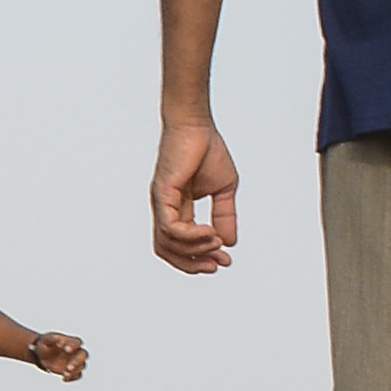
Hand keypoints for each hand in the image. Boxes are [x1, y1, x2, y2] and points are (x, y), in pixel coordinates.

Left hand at [27, 331, 90, 382]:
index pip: (77, 342)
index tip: (66, 349)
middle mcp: (77, 351)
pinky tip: (64, 379)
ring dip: (75, 370)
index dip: (73, 346)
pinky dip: (73, 378)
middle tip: (69, 367)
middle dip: (77, 361)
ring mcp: (76, 362)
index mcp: (71, 341)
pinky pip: (78, 375)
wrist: (42, 356)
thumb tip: (57, 338)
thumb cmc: (45, 345)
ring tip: (65, 373)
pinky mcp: (73, 371)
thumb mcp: (44, 340)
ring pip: (82, 366)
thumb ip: (51, 339)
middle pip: (83, 354)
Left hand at [151, 117, 238, 274]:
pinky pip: (170, 227)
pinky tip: (209, 233)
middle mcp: (166, 209)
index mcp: (179, 209)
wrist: (197, 126)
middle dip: (192, 263)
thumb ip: (225, 216)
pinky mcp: (162, 194)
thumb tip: (229, 243)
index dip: (202, 257)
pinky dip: (189, 236)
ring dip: (195, 250)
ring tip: (216, 243)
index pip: (183, 244)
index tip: (226, 261)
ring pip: (167, 243)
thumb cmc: (207, 150)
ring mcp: (161, 203)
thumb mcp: (223, 190)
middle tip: (217, 265)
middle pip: (168, 250)